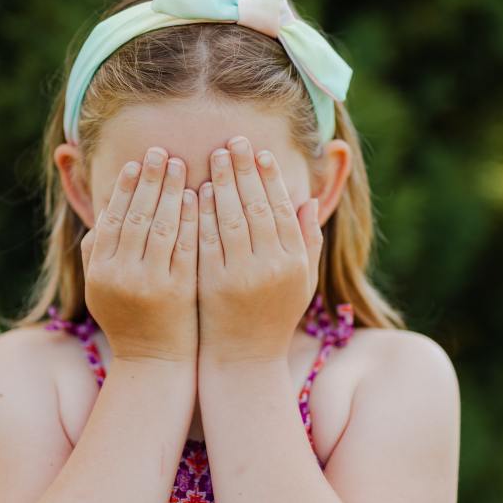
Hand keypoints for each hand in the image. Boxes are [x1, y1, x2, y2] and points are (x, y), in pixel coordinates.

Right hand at [80, 147, 198, 362]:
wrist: (155, 362)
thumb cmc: (129, 320)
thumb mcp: (100, 289)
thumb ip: (96, 252)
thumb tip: (103, 212)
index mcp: (100, 270)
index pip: (112, 218)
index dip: (124, 187)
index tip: (136, 162)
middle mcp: (122, 275)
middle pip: (137, 215)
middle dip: (150, 180)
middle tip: (161, 152)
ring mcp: (152, 283)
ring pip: (161, 227)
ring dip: (171, 192)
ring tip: (181, 166)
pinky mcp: (180, 290)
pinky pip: (185, 246)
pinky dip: (191, 219)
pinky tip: (198, 197)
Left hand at [197, 136, 321, 363]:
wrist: (242, 360)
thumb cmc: (274, 317)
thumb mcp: (301, 282)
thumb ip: (307, 242)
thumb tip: (308, 200)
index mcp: (294, 262)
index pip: (283, 209)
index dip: (271, 178)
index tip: (260, 153)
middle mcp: (270, 267)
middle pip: (256, 207)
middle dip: (244, 171)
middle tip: (232, 142)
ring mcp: (239, 276)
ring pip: (230, 219)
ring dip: (220, 184)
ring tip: (213, 157)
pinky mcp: (211, 284)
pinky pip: (205, 240)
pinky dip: (200, 213)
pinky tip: (193, 192)